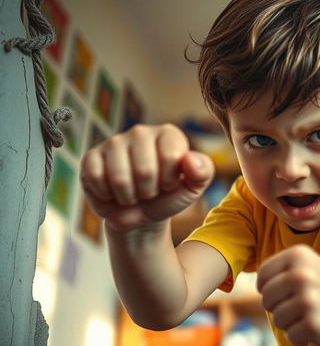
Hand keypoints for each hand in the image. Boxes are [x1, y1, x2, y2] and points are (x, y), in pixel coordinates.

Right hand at [80, 124, 213, 232]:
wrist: (141, 214)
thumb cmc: (169, 196)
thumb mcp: (192, 188)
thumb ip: (202, 172)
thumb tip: (190, 160)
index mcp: (169, 134)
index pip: (171, 157)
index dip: (170, 180)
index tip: (170, 183)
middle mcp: (140, 132)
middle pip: (145, 169)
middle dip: (149, 191)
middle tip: (150, 191)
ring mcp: (114, 142)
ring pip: (120, 178)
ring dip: (129, 196)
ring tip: (134, 192)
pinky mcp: (91, 156)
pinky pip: (96, 179)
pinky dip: (108, 195)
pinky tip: (114, 191)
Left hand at [257, 245, 319, 345]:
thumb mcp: (305, 268)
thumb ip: (276, 272)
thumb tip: (236, 282)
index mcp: (297, 255)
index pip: (262, 278)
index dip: (270, 290)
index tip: (288, 293)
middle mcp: (301, 274)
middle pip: (266, 301)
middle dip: (281, 309)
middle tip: (305, 306)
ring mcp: (308, 300)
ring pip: (278, 320)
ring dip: (293, 324)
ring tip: (314, 315)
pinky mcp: (313, 323)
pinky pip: (291, 336)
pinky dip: (303, 337)